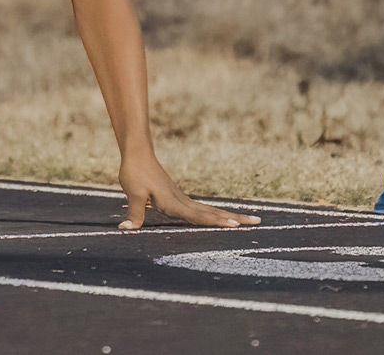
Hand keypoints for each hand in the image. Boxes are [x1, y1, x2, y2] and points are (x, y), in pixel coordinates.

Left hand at [118, 152, 261, 229]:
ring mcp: (182, 199)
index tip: (235, 225)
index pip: (199, 215)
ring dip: (228, 216)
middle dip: (234, 218)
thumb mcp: (134, 194)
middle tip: (257, 222)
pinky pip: (201, 209)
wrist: (138, 154)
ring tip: (248, 220)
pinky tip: (222, 218)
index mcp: (173, 202)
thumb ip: (135, 214)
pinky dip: (215, 215)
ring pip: (210, 210)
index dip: (216, 221)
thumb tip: (126, 229)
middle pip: (212, 213)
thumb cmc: (135, 172)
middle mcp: (182, 201)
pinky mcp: (179, 197)